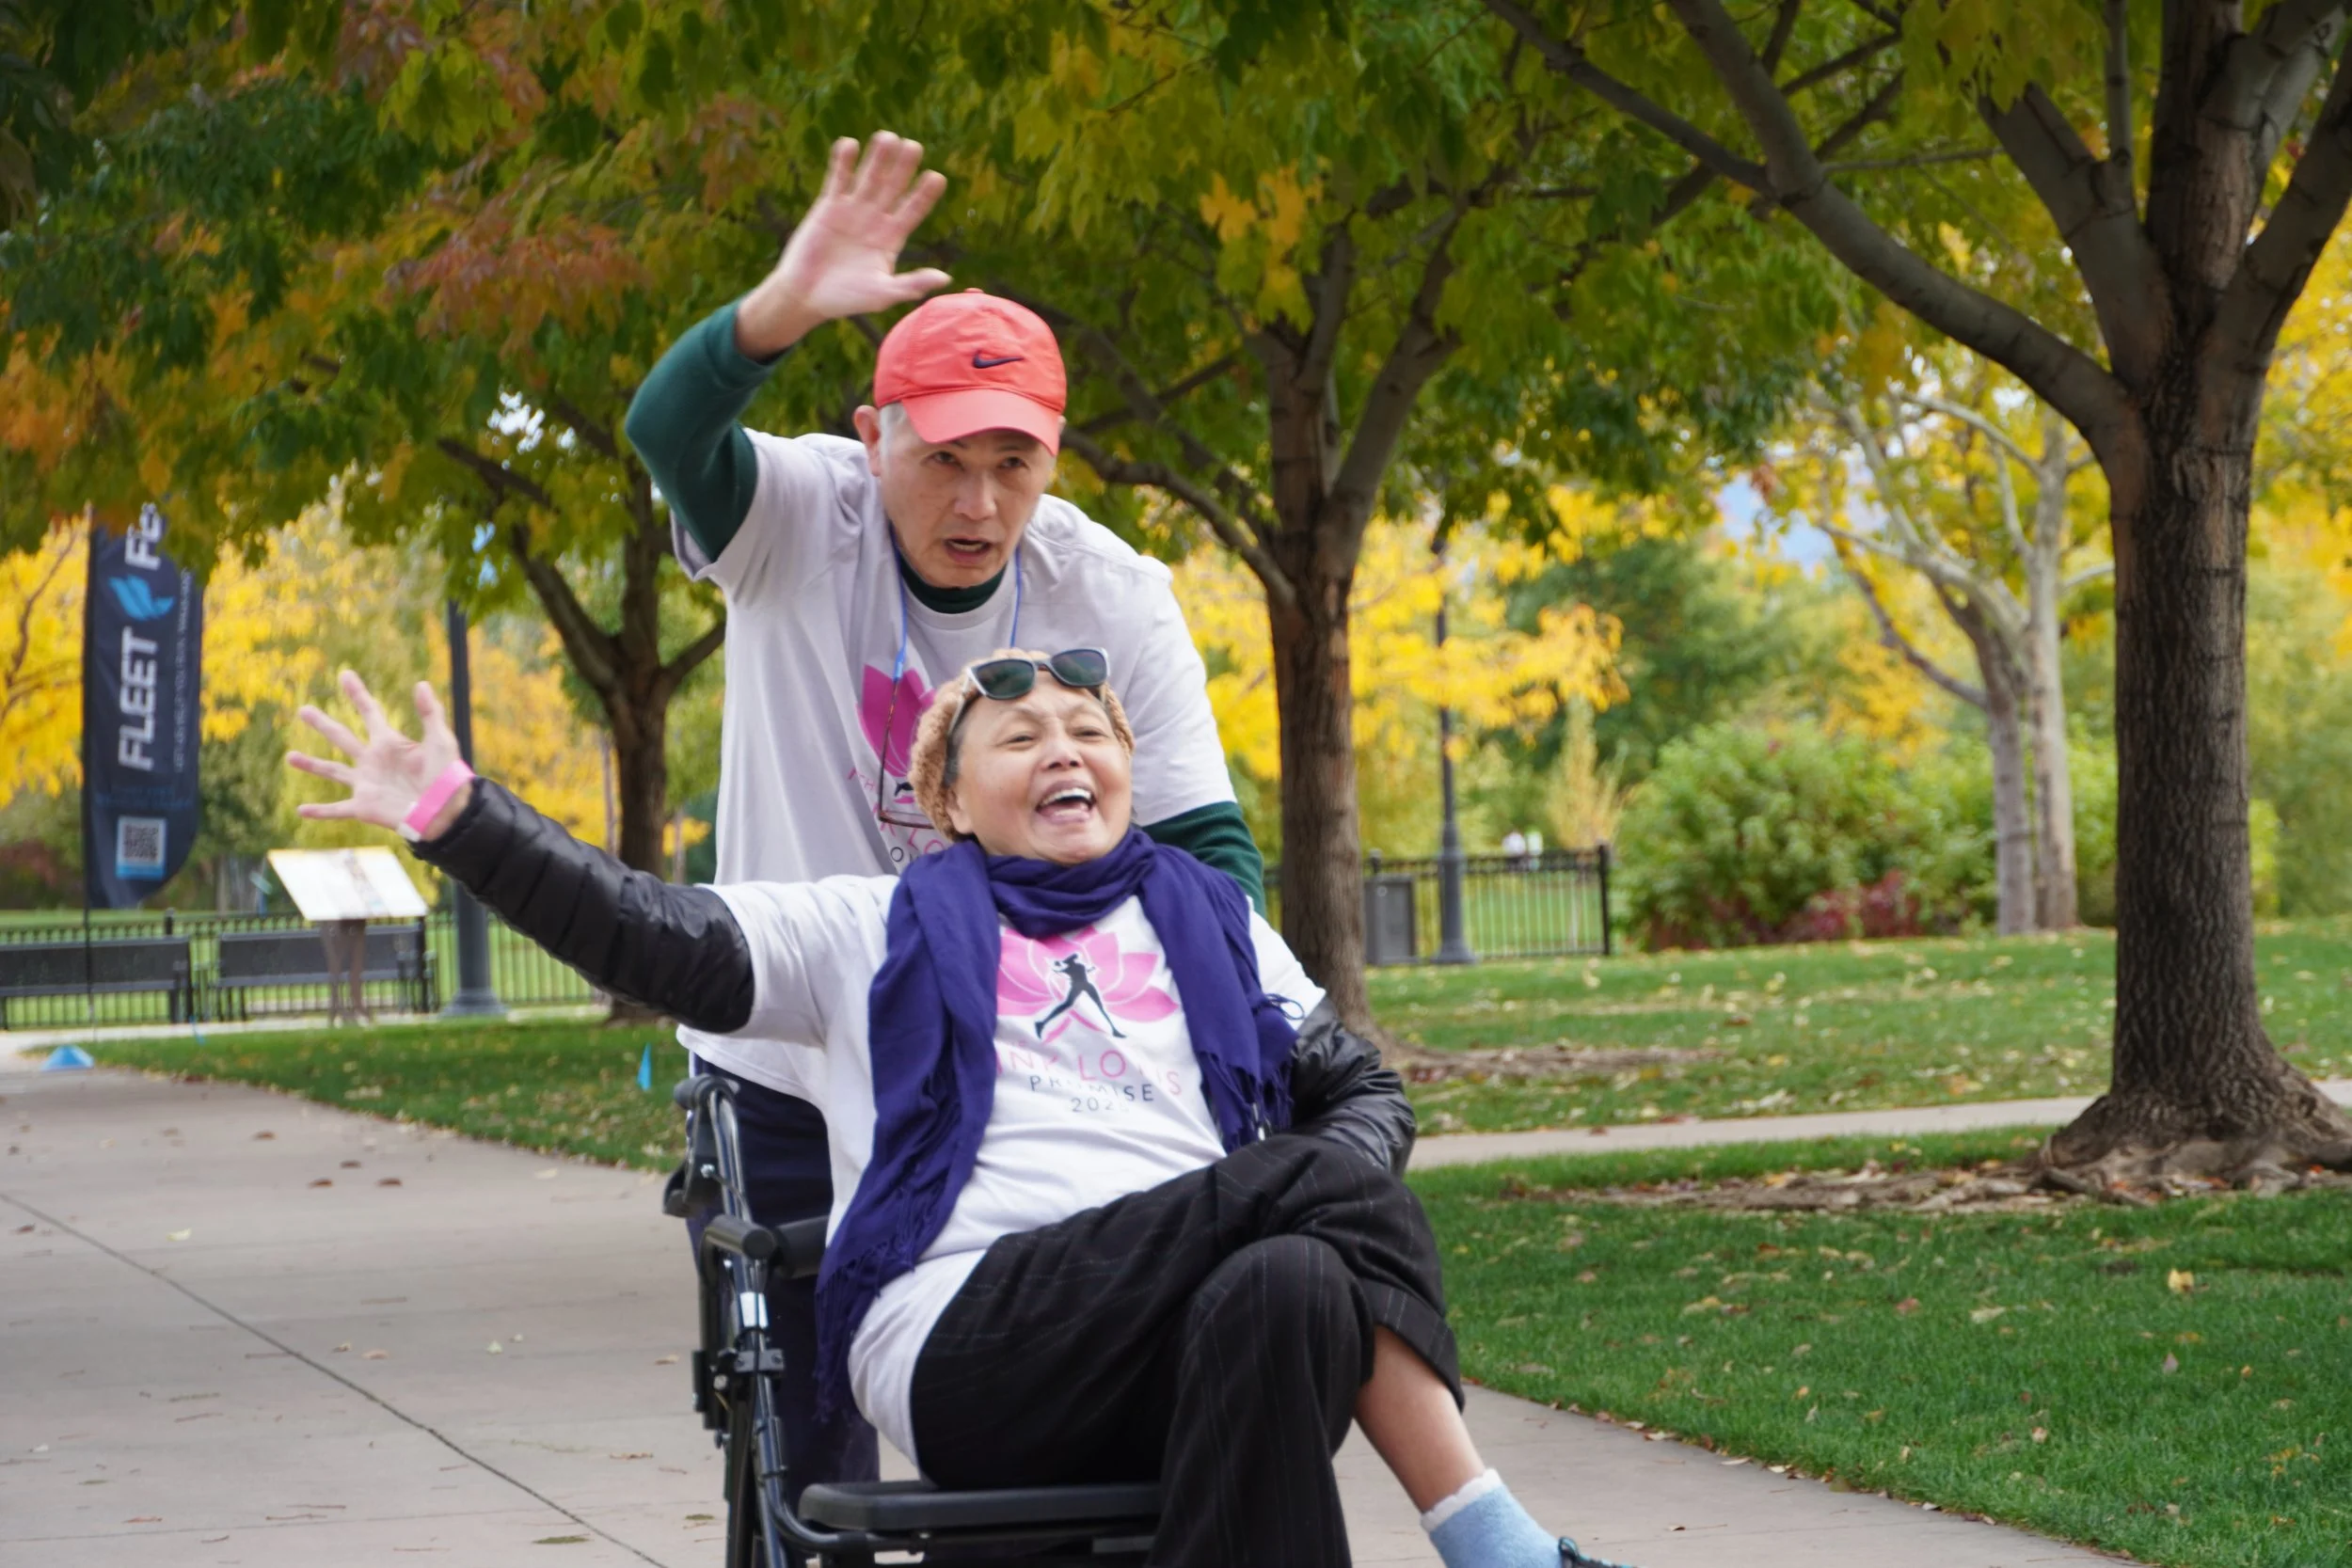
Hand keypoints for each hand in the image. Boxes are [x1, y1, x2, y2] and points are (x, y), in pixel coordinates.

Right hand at [287, 670, 468, 835]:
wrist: (446, 809)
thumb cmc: (446, 775)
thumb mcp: (441, 740)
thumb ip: (431, 713)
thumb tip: (420, 683)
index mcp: (389, 743)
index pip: (369, 712)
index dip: (357, 694)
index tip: (345, 674)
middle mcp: (372, 761)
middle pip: (342, 737)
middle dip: (322, 724)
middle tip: (303, 710)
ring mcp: (366, 783)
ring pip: (332, 771)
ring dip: (311, 764)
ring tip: (290, 756)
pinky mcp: (364, 806)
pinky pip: (337, 809)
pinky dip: (319, 811)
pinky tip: (301, 810)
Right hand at [735, 131, 951, 355]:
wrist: (806, 296)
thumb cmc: (846, 300)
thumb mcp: (882, 294)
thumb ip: (911, 284)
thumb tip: (945, 277)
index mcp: (891, 238)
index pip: (913, 210)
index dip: (924, 194)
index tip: (937, 177)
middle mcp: (875, 219)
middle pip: (893, 187)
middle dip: (903, 167)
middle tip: (914, 147)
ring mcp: (852, 209)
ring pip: (868, 177)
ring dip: (877, 158)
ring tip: (887, 137)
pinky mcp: (827, 206)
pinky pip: (837, 179)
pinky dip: (843, 163)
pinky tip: (851, 144)